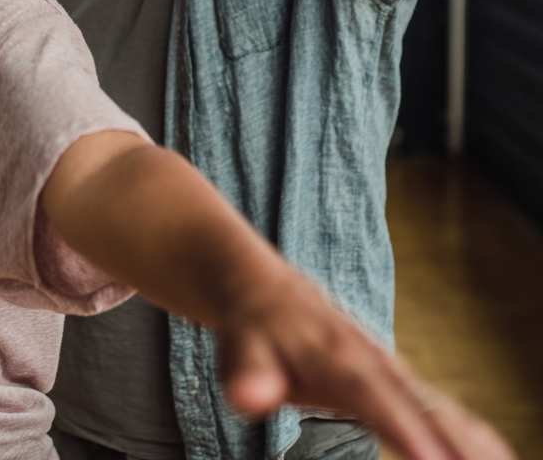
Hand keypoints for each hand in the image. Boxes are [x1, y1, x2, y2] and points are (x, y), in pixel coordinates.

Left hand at [218, 271, 514, 459]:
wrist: (264, 291)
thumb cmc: (252, 328)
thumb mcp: (237, 347)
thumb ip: (246, 374)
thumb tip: (246, 398)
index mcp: (334, 356)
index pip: (372, 395)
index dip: (402, 426)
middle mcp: (370, 360)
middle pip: (421, 401)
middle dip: (455, 440)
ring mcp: (388, 369)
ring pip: (439, 404)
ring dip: (472, 439)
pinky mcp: (395, 379)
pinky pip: (441, 408)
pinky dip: (469, 432)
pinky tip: (495, 456)